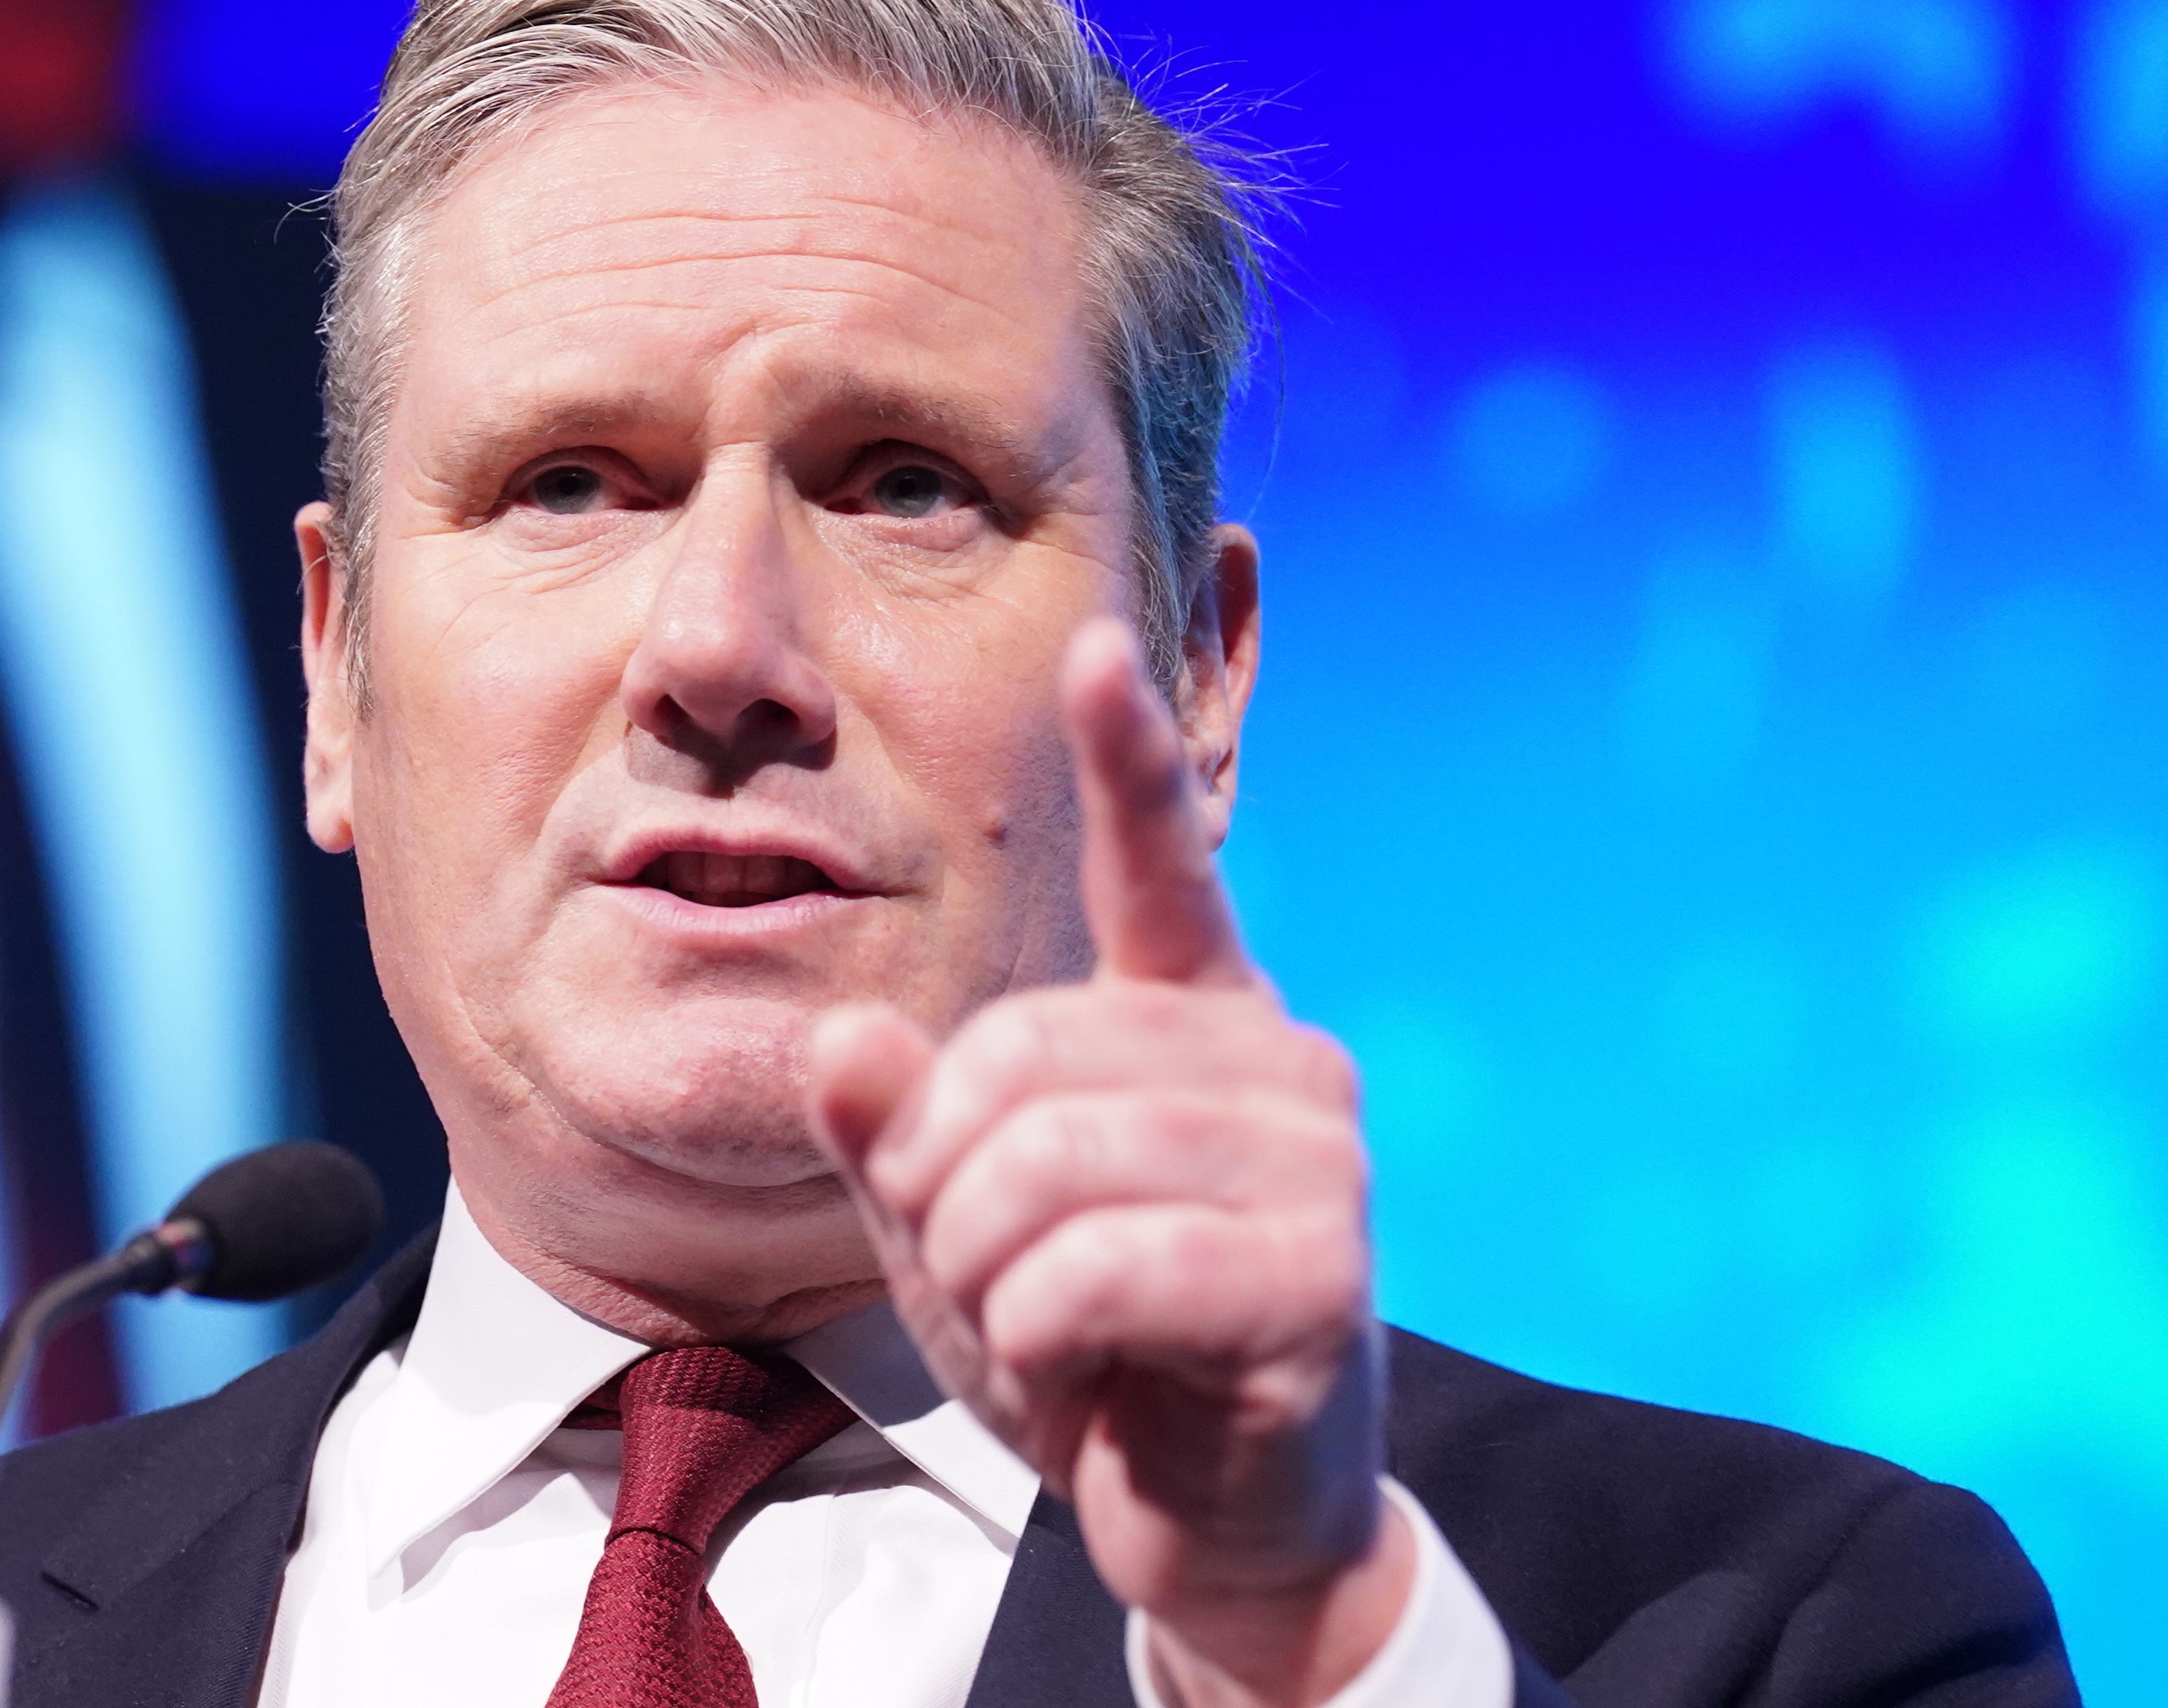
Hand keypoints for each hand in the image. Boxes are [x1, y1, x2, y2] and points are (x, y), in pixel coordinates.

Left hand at [808, 616, 1407, 1707]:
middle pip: (1019, 1058)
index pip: (1160, 864)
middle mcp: (1270, 1057)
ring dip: (987, 1270)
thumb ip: (895, 1131)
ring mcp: (1314, 1161)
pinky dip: (1043, 1333)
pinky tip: (1083, 1372)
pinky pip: (1104, 1268)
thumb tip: (845, 1037)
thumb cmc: (1087, 1347)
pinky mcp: (1322, 1275)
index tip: (1095, 646)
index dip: (1126, 757)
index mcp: (1186, 1015)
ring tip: (1034, 1325)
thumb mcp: (950, 1231)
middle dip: (946, 1185)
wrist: (1208, 1520)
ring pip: (1049, 1167)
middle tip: (982, 1274)